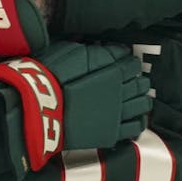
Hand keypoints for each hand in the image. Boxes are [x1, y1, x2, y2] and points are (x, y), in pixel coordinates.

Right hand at [0, 41, 152, 175]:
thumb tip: (104, 47)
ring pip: (142, 105)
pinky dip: (139, 123)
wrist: (39, 109)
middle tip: (135, 81)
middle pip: (140, 83)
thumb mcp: (68, 52)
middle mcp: (121, 90)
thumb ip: (91, 51)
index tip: (125, 63)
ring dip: (143, 100)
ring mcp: (118, 113)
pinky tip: (136, 120)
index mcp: (112, 69)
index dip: (130, 62)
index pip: (132, 63)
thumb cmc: (49, 77)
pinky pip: (134, 128)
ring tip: (139, 100)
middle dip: (138, 81)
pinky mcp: (111, 132)